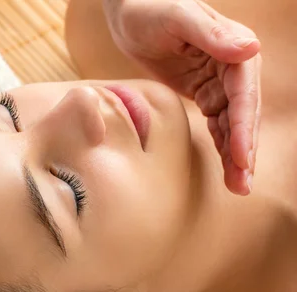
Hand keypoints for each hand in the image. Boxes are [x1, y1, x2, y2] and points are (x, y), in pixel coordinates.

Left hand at [103, 0, 261, 194]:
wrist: (127, 10)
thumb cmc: (149, 7)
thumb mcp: (176, 17)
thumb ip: (210, 34)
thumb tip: (250, 48)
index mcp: (233, 48)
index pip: (244, 94)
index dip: (243, 128)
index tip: (242, 159)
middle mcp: (233, 65)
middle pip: (242, 114)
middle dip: (244, 150)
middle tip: (243, 185)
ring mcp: (218, 79)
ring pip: (231, 123)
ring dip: (235, 154)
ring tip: (238, 187)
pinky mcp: (202, 89)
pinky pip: (216, 121)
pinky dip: (221, 144)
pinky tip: (225, 168)